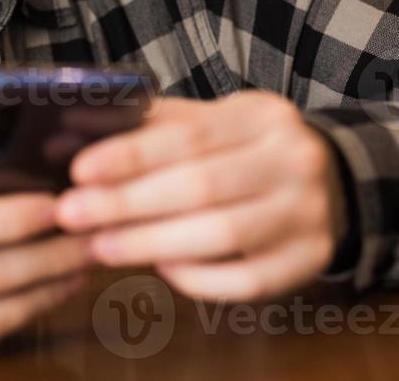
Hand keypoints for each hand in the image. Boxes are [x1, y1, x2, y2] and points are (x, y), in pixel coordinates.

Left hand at [52, 91, 347, 301]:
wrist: (332, 181)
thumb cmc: (245, 150)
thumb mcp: (208, 122)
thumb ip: (143, 126)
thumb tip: (66, 131)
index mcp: (263, 116)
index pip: (188, 135)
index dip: (130, 155)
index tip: (78, 170)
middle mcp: (295, 161)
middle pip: (201, 187)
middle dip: (128, 204)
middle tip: (72, 215)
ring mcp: (309, 214)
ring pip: (223, 237)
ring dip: (151, 244)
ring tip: (100, 246)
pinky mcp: (311, 261)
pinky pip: (247, 281)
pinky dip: (198, 279)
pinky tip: (161, 270)